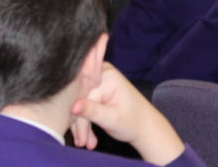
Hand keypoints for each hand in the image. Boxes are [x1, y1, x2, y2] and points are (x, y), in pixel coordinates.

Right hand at [70, 62, 184, 165]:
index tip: (80, 139)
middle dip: (80, 124)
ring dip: (81, 126)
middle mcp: (101, 73)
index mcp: (107, 76)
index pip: (84, 98)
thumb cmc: (133, 121)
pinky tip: (87, 138)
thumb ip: (92, 111)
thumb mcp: (112, 119)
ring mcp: (98, 80)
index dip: (80, 120)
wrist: (144, 125)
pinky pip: (82, 106)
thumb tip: (73, 107)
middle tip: (82, 143)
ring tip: (85, 143)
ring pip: (79, 105)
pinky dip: (84, 122)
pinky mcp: (95, 90)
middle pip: (79, 100)